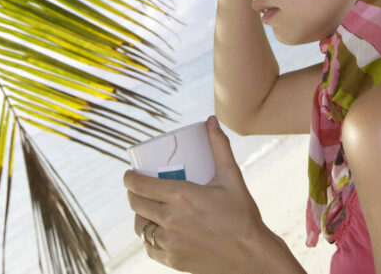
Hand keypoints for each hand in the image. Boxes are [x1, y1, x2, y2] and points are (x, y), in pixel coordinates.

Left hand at [125, 117, 296, 273]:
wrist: (252, 255)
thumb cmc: (242, 214)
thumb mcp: (232, 177)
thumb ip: (220, 146)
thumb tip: (211, 120)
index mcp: (182, 196)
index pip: (141, 185)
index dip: (129, 178)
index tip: (129, 174)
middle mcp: (171, 220)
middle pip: (136, 204)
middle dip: (132, 194)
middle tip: (137, 188)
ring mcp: (170, 243)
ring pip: (140, 227)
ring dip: (139, 216)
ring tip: (145, 209)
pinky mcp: (173, 261)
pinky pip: (150, 248)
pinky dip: (149, 239)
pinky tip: (155, 232)